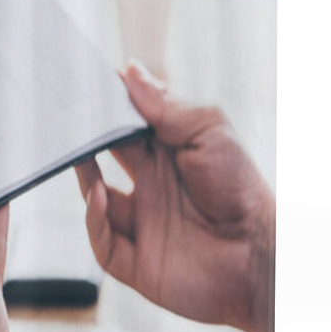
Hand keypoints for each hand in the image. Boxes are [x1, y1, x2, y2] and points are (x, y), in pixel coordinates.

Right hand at [76, 62, 275, 331]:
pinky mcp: (136, 260)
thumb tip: (130, 70)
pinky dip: (92, 219)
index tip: (86, 88)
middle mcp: (151, 186)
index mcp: (168, 154)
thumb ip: (167, 105)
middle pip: (104, 158)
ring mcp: (142, 222)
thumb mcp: (208, 131)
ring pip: (96, 199)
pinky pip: (102, 241)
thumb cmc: (241, 187)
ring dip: (83, 178)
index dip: (106, 109)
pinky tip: (98, 197)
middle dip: (85, 140)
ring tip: (79, 157)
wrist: (260, 252)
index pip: (125, 125)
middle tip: (70, 121)